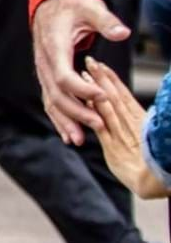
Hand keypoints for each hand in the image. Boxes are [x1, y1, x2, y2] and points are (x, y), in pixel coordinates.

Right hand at [33, 0, 131, 143]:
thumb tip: (122, 33)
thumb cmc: (72, 6)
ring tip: (79, 140)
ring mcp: (44, 71)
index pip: (64, 75)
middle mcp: (44, 62)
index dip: (82, 89)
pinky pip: (51, 100)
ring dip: (65, 121)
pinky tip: (69, 133)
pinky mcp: (48, 76)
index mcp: (54, 46)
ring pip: (51, 100)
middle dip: (77, 112)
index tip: (103, 96)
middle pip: (56, 93)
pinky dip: (59, 118)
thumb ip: (105, 21)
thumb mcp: (90, 7)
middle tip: (98, 124)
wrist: (51, 4)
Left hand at [86, 59, 169, 198]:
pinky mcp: (112, 147)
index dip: (113, 80)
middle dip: (102, 78)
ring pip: (107, 107)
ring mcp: (121, 134)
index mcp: (141, 121)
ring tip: (84, 72)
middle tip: (90, 60)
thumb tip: (138, 115)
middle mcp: (132, 124)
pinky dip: (93, 111)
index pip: (125, 96)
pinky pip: (101, 126)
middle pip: (114, 96)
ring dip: (95, 89)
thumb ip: (140, 125)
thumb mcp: (149, 139)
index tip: (103, 66)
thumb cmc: (158, 163)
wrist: (156, 183)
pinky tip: (84, 98)